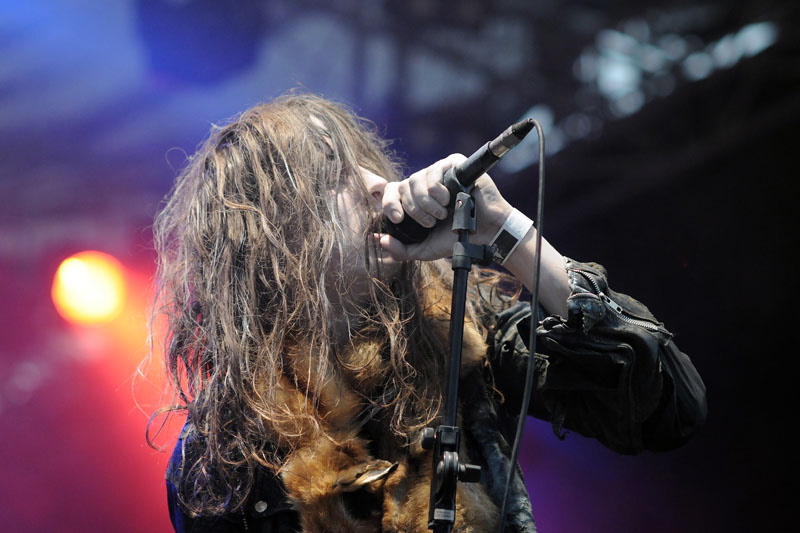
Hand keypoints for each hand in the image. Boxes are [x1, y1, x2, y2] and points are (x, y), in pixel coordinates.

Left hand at [377, 154, 512, 261]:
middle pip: (403, 186)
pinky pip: (434, 170)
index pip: (391, 192)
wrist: (485, 232)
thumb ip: (401, 249)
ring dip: (427, 202)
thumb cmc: (456, 238)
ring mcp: (438, 171)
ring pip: (416, 178)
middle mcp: (424, 182)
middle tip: (431, 222)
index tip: (398, 220)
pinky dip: (438, 190)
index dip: (389, 205)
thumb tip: (379, 239)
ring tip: (442, 212)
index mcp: (414, 198)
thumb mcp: (425, 249)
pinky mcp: (453, 163)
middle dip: (414, 209)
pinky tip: (449, 199)